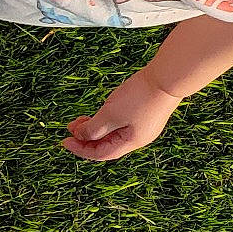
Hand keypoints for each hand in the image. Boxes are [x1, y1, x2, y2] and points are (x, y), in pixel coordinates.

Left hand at [61, 70, 182, 161]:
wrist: (168, 77)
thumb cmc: (140, 96)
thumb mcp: (111, 114)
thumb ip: (93, 128)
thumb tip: (80, 136)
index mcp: (132, 142)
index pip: (101, 153)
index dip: (81, 149)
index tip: (64, 140)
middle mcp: (139, 137)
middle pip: (107, 144)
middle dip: (87, 137)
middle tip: (71, 127)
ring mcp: (144, 125)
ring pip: (114, 133)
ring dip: (96, 128)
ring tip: (81, 119)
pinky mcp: (146, 114)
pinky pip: (121, 124)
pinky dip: (107, 121)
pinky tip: (101, 113)